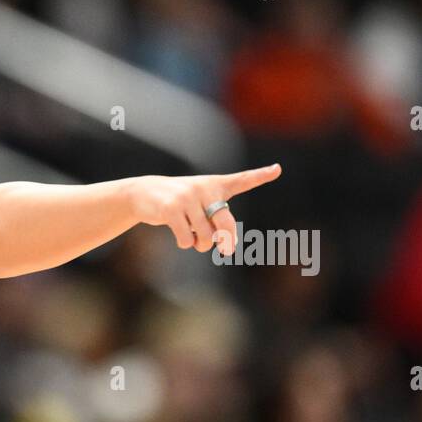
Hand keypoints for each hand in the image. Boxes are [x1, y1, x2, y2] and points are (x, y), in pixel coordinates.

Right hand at [128, 163, 281, 255]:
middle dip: (226, 241)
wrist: (144, 192)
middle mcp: (204, 189)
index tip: (277, 170)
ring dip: (201, 245)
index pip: (241, 180)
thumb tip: (225, 246)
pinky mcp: (171, 209)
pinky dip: (185, 244)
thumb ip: (216, 221)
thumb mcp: (199, 204)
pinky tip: (181, 238)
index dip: (260, 175)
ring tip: (194, 239)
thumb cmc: (179, 202)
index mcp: (215, 185)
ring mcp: (187, 198)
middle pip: (225, 223)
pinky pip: (186, 239)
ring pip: (205, 236)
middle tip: (227, 251)